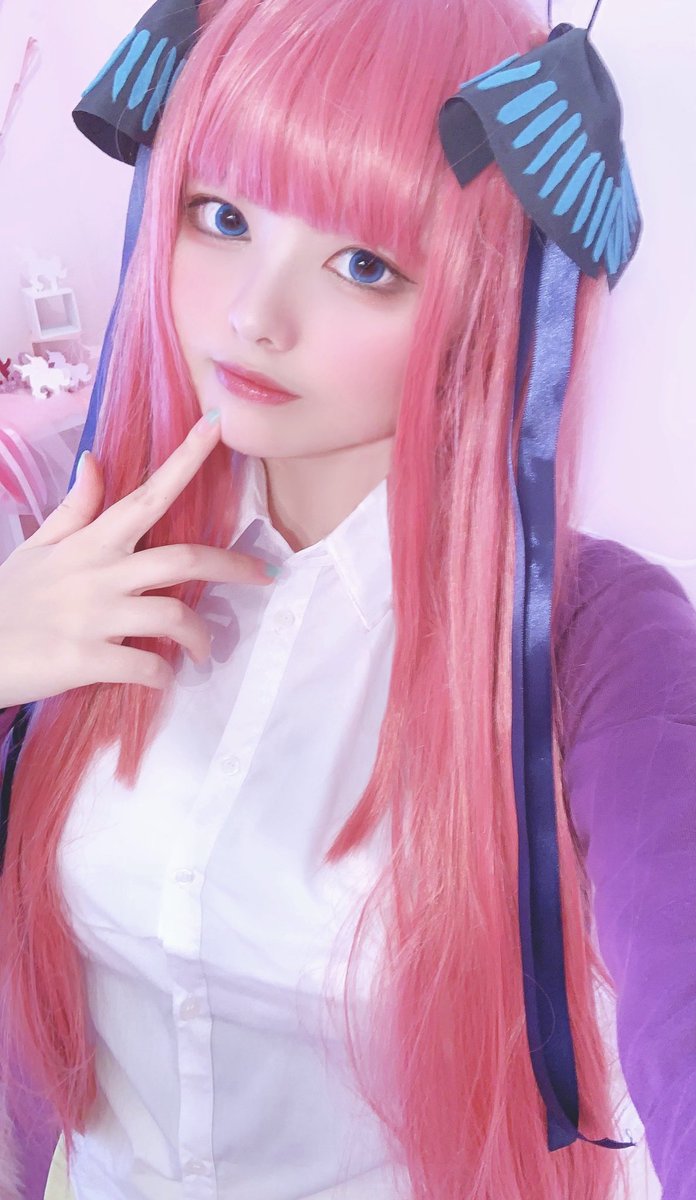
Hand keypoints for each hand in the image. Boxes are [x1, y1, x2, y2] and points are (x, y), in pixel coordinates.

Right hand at [0, 412, 275, 706]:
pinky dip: (164, 676)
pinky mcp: (85, 659)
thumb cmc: (7, 599)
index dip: (186, 459)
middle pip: (184, 560)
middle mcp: (100, 573)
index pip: (147, 493)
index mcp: (92, 542)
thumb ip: (75, 508)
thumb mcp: (38, 547)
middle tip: (264, 578)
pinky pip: (146, 667)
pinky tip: (163, 678)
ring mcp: (94, 617)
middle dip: (234, 567)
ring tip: (202, 651)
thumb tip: (95, 458)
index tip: (219, 427)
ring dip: (200, 638)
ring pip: (173, 618)